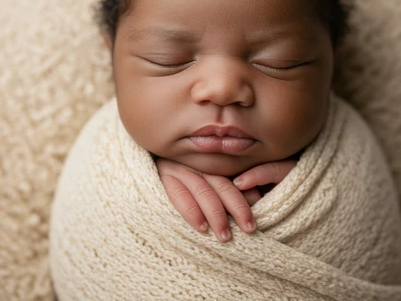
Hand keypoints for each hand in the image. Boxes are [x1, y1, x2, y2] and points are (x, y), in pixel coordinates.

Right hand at [154, 157, 295, 240]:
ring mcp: (180, 170)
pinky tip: (201, 227)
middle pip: (222, 186)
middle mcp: (198, 165)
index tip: (255, 218)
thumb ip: (228, 184)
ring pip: (204, 191)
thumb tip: (256, 196)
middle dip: (238, 208)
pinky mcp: (163, 179)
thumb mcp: (206, 176)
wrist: (144, 168)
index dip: (246, 198)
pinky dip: (192, 211)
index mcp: (211, 164)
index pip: (233, 180)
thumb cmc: (180, 177)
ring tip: (226, 236)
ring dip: (216, 214)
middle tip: (250, 228)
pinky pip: (179, 196)